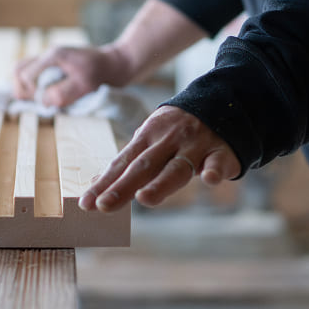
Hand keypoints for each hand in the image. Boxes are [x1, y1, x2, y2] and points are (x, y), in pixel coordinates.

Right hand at [13, 45, 129, 106]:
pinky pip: (32, 71)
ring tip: (36, 99)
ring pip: (22, 69)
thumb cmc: (101, 73)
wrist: (114, 63)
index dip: (31, 92)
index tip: (44, 103)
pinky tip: (42, 94)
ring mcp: (49, 58)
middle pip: (18, 70)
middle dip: (22, 88)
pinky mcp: (52, 63)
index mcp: (54, 56)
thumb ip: (63, 93)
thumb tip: (42, 102)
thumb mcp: (85, 86)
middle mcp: (48, 54)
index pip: (26, 76)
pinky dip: (32, 83)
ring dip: (24, 86)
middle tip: (34, 101)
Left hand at [79, 106, 240, 211]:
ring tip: (144, 198)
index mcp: (148, 137)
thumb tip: (97, 184)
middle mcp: (169, 141)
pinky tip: (208, 179)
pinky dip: (214, 170)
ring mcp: (196, 146)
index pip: (122, 163)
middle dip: (123, 186)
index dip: (105, 183)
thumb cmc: (178, 130)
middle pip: (144, 166)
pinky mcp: (221, 152)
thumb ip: (129, 162)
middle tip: (104, 205)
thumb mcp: (151, 138)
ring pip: (177, 167)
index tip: (86, 204)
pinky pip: (217, 162)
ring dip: (160, 183)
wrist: (222, 103)